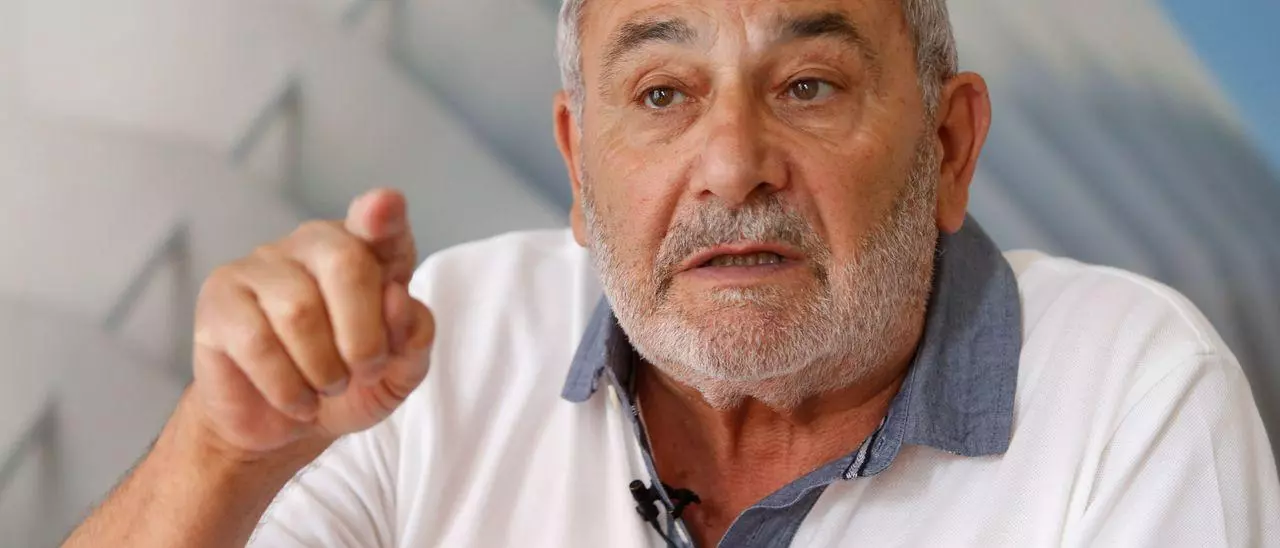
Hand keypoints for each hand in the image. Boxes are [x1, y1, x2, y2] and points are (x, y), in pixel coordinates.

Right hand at [188, 188, 433, 457]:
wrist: (284, 426)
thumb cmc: (347, 384)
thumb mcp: (398, 372)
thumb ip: (414, 337)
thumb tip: (398, 299)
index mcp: (366, 249)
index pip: (381, 223)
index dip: (384, 214)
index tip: (385, 207)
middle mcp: (312, 243)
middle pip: (345, 263)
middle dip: (364, 336)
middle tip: (363, 372)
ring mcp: (260, 266)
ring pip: (300, 311)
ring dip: (324, 368)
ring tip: (327, 387)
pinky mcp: (219, 301)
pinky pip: (257, 342)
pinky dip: (287, 386)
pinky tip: (297, 400)